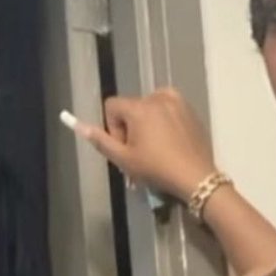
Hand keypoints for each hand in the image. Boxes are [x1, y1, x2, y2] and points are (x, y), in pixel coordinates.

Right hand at [71, 87, 216, 200]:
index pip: (111, 106)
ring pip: (150, 106)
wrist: (197, 178)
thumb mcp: (124, 159)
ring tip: (156, 145)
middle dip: (131, 127)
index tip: (126, 148)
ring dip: (148, 122)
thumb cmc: (158, 169)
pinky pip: (169, 108)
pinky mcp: (191, 110)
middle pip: (131, 107)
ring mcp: (177, 101)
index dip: (113, 128)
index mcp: (138, 106)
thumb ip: (100, 141)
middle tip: (142, 152)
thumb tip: (78, 124)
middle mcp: (157, 97)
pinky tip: (171, 140)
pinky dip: (165, 119)